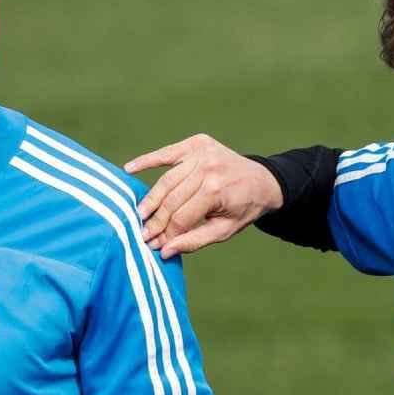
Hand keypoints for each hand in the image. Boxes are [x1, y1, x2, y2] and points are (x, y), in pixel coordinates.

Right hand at [124, 134, 283, 258]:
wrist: (264, 180)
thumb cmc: (243, 208)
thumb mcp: (225, 231)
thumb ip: (194, 241)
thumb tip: (165, 251)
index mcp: (216, 192)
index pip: (181, 218)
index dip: (166, 233)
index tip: (152, 245)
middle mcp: (207, 169)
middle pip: (171, 199)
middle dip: (156, 220)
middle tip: (142, 233)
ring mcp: (201, 153)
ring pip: (167, 180)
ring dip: (150, 198)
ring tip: (139, 214)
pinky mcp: (197, 143)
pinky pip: (167, 153)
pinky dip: (147, 160)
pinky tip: (129, 169)